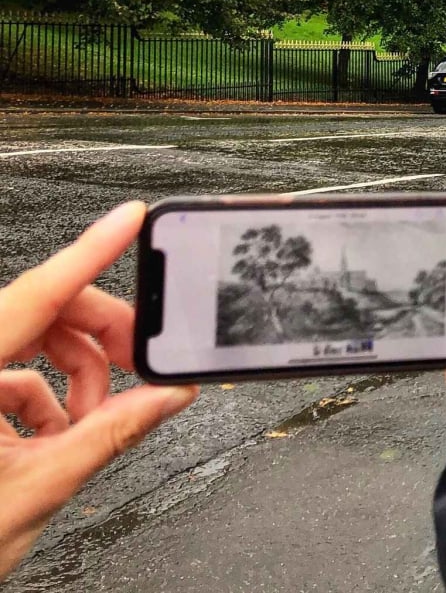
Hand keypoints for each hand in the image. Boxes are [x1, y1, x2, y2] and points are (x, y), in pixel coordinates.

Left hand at [0, 202, 197, 578]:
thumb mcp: (37, 488)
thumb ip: (109, 434)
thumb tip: (166, 396)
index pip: (36, 293)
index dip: (90, 251)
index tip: (130, 220)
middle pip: (42, 314)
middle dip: (100, 337)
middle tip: (144, 366)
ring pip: (29, 343)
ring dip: (76, 376)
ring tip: (92, 425)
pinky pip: (10, 374)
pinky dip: (46, 399)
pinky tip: (56, 439)